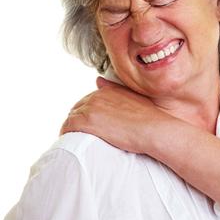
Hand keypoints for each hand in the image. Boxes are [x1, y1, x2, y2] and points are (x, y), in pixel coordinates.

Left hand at [60, 77, 177, 153]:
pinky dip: (67, 133)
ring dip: (72, 127)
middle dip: (78, 119)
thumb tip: (98, 80)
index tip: (91, 123)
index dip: (87, 112)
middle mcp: (96, 96)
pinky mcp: (87, 122)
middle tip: (82, 133)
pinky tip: (70, 140)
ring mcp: (91, 108)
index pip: (88, 100)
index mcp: (107, 90)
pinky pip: (68, 127)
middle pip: (78, 108)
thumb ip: (114, 88)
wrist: (152, 128)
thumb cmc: (149, 117)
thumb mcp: (133, 97)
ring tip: (76, 138)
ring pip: (72, 117)